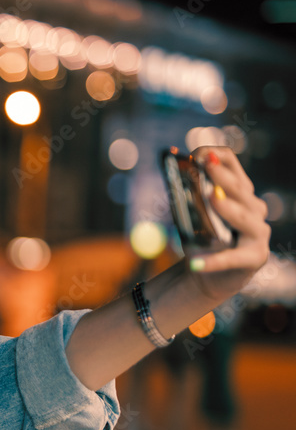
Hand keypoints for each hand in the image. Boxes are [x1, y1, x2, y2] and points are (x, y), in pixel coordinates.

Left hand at [185, 146, 270, 302]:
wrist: (206, 276)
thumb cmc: (200, 241)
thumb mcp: (190, 217)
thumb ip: (185, 197)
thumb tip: (171, 174)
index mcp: (240, 194)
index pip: (233, 167)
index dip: (217, 157)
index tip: (197, 153)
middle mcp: (254, 209)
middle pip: (241, 189)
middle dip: (222, 176)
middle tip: (206, 164)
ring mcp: (258, 233)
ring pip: (245, 217)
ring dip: (228, 207)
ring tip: (212, 199)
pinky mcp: (253, 258)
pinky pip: (232, 258)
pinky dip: (213, 261)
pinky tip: (195, 264)